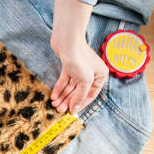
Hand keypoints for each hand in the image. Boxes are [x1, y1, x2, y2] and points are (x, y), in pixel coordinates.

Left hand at [50, 0, 108, 114]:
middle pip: (79, 92)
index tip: (71, 112)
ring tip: (55, 104)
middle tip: (59, 110)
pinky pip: (65, 80)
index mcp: (100, 76)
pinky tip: (54, 96)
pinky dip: (59, 88)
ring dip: (62, 96)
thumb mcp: (84, 81)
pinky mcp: (69, 66)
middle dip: (68, 101)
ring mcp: (80, 69)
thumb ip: (80, 96)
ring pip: (71, 87)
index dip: (80, 104)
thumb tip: (75, 109)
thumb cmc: (79, 58)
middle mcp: (91, 73)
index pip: (90, 95)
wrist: (68, 40)